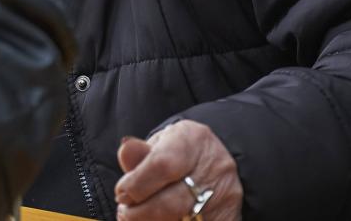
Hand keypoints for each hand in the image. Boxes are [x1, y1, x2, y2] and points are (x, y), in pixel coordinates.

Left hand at [115, 121, 242, 220]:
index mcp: (193, 139)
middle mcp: (215, 167)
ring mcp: (226, 196)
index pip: (162, 165)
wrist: (214, 160)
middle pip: (172, 202)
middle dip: (141, 213)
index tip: (121, 194)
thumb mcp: (159, 144)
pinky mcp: (229, 217)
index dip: (137, 185)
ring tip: (135, 219)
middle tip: (125, 213)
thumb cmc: (178, 152)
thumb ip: (140, 153)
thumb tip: (125, 151)